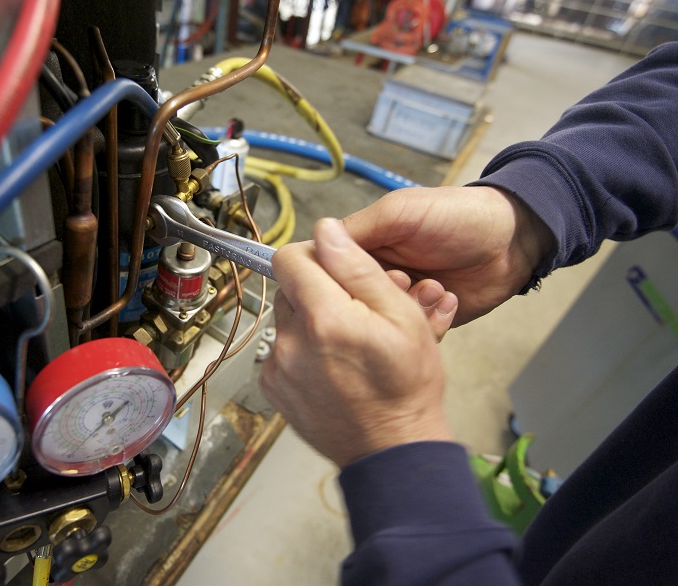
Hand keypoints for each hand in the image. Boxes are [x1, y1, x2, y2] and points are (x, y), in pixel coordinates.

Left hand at [260, 218, 455, 467]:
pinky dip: (302, 351)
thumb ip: (358, 268)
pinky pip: (281, 350)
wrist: (392, 451)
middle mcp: (291, 340)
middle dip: (318, 290)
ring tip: (346, 343)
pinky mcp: (274, 387)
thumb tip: (326, 231)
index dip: (315, 255)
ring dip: (310, 321)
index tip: (337, 269)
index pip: (290, 257)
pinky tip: (333, 367)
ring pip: (287, 320)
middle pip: (289, 288)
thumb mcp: (402, 317)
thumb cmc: (406, 386)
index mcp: (324, 316)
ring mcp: (278, 366)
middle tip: (354, 312)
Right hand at [343, 186, 554, 324]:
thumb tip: (313, 239)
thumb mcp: (402, 211)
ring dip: (403, 309)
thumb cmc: (458, 217)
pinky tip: (444, 301)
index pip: (326, 267)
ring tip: (430, 289)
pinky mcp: (422, 322)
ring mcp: (399, 301)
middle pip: (349, 300)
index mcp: (364, 245)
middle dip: (373, 296)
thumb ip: (359, 228)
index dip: (331, 277)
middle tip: (403, 280)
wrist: (512, 241)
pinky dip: (426, 323)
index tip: (344, 280)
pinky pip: (408, 336)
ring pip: (378, 323)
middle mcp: (375, 275)